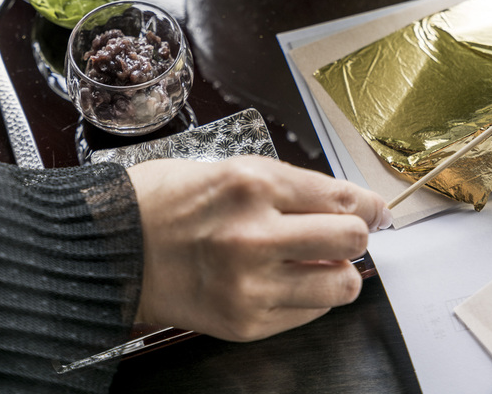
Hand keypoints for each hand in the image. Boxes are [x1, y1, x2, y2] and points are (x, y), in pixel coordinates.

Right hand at [126, 155, 390, 341]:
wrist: (114, 247)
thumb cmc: (167, 200)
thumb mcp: (231, 168)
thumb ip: (288, 186)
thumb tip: (344, 204)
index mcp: (253, 183)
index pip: (341, 198)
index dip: (370, 205)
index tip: (378, 210)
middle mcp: (256, 234)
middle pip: (351, 240)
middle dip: (358, 236)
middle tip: (349, 235)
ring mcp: (251, 284)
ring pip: (340, 285)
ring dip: (339, 272)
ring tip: (319, 262)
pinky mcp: (245, 322)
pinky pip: (308, 314)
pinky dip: (308, 297)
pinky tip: (285, 281)